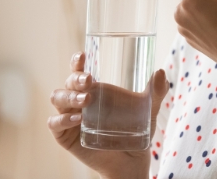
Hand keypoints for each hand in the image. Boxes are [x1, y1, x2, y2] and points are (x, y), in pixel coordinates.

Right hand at [47, 52, 168, 178]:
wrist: (131, 162)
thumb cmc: (136, 131)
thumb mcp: (148, 110)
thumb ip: (156, 92)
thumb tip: (161, 72)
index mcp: (95, 89)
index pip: (80, 70)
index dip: (77, 61)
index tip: (83, 55)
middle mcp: (79, 99)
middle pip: (68, 82)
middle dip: (75, 78)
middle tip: (90, 81)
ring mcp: (70, 117)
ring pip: (58, 98)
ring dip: (69, 97)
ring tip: (85, 101)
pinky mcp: (65, 136)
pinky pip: (55, 124)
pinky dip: (62, 120)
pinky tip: (77, 119)